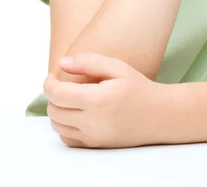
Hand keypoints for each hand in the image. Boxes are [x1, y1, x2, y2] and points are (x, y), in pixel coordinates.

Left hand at [43, 53, 167, 148]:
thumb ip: (88, 62)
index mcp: (97, 100)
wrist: (159, 115)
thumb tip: (62, 62)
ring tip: (68, 98)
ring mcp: (93, 136)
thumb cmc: (139, 88)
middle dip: (52, 96)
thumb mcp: (118, 67)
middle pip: (54, 111)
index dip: (48, 84)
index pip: (57, 95)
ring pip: (58, 127)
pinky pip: (68, 140)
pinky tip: (74, 115)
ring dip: (56, 111)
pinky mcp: (96, 145)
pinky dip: (64, 127)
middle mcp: (92, 122)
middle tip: (61, 85)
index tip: (51, 76)